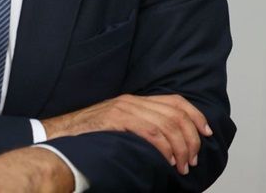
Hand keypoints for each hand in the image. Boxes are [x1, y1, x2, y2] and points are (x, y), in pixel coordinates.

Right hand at [42, 94, 211, 174]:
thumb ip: (139, 126)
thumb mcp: (117, 125)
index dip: (195, 115)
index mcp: (135, 100)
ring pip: (166, 124)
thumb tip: (165, 142)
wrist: (59, 135)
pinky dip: (164, 147)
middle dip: (190, 138)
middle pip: (175, 114)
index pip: (175, 101)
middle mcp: (132, 102)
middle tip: (192, 159)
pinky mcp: (116, 121)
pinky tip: (166, 160)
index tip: (206, 133)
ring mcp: (124, 110)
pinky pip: (150, 132)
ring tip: (182, 165)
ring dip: (180, 147)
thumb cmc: (88, 135)